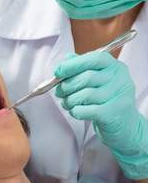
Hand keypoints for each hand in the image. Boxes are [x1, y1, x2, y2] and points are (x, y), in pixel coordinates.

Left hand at [54, 51, 147, 178]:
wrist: (123, 124)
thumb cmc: (105, 100)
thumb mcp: (96, 80)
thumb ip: (83, 67)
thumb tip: (67, 58)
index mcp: (115, 66)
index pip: (94, 58)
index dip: (73, 64)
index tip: (58, 71)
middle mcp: (121, 79)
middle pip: (87, 77)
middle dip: (66, 86)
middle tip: (59, 92)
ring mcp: (120, 96)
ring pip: (85, 95)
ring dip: (69, 100)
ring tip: (67, 103)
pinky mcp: (115, 113)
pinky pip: (88, 110)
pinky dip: (76, 111)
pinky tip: (75, 111)